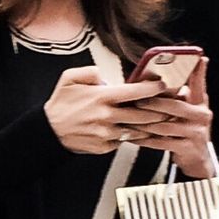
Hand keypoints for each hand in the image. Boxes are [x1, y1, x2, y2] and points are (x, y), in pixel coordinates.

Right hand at [43, 66, 168, 154]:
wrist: (49, 131)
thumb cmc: (61, 104)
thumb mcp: (69, 79)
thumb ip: (89, 72)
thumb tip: (103, 74)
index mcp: (102, 97)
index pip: (135, 92)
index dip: (153, 89)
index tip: (162, 86)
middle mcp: (107, 116)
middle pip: (144, 115)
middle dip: (160, 112)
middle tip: (168, 107)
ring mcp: (107, 133)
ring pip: (137, 130)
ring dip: (149, 126)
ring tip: (159, 121)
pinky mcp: (105, 146)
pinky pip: (123, 141)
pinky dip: (129, 136)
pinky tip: (136, 131)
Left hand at [128, 58, 215, 177]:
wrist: (198, 159)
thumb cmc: (189, 131)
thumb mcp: (190, 111)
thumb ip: (181, 96)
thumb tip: (162, 79)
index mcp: (201, 104)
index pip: (200, 84)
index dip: (199, 71)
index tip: (199, 58)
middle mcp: (201, 116)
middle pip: (175, 106)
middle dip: (154, 103)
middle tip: (138, 99)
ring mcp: (195, 133)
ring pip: (164, 125)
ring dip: (145, 123)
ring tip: (129, 119)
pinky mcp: (187, 147)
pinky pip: (161, 142)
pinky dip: (145, 140)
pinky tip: (134, 136)